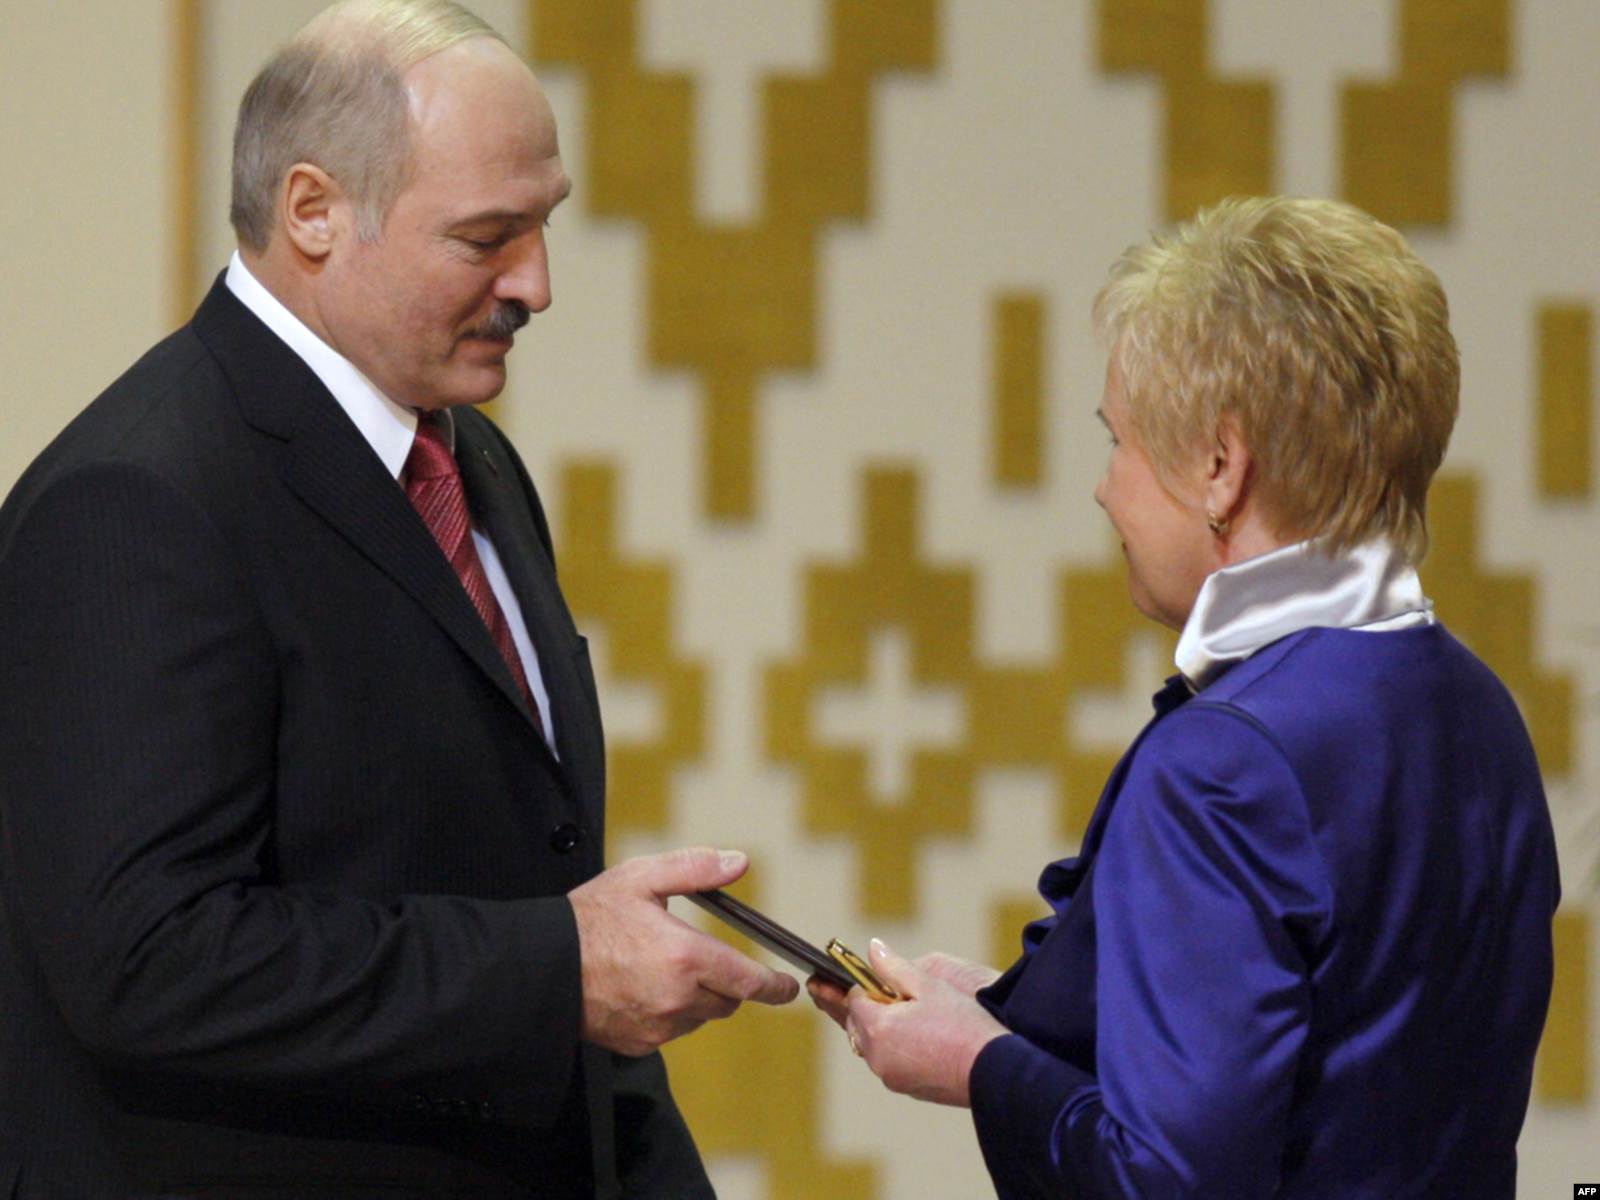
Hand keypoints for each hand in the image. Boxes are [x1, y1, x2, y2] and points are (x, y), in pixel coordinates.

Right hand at [568, 847, 799, 1055]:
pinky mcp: (639, 1043)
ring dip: (698, 998)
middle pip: (728, 1001)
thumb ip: (695, 868)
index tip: (786, 986)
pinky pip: (671, 1031)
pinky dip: (670, 1014)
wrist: (541, 968)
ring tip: (663, 969)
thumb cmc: (589, 919)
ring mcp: (658, 1027)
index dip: (773, 986)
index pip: (748, 981)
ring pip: (700, 1017)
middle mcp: (677, 998)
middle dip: (729, 984)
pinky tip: (643, 989)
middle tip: (708, 961)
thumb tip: (738, 862)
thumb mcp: (640, 877)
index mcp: (684, 957)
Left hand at [840, 939, 1006, 1107]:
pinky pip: (890, 1063)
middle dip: (871, 1009)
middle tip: (900, 998)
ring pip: (873, 1046)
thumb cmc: (963, 1024)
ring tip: (913, 1018)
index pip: (854, 999)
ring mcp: (890, 1076)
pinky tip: (922, 1038)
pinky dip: (896, 1049)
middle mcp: (877, 1056)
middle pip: (858, 1025)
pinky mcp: (906, 1088)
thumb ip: (894, 966)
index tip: (887, 982)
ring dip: (883, 1030)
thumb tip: (873, 949)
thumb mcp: (929, 985)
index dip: (868, 986)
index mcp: (877, 1028)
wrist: (994, 1070)